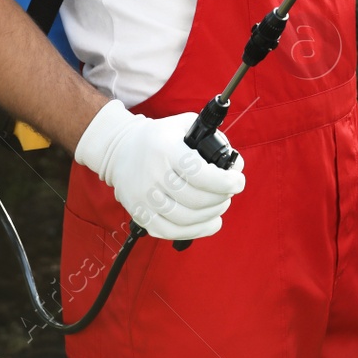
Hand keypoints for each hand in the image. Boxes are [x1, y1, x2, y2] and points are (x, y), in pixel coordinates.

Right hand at [73, 99, 246, 240]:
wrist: (119, 149)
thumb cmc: (159, 137)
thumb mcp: (184, 125)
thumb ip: (212, 138)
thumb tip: (234, 164)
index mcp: (165, 149)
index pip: (199, 173)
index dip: (224, 181)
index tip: (238, 182)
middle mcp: (152, 174)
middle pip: (195, 199)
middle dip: (221, 198)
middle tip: (229, 192)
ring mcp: (143, 197)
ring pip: (185, 218)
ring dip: (211, 215)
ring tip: (220, 205)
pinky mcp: (138, 213)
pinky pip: (169, 232)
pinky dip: (194, 232)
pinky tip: (209, 223)